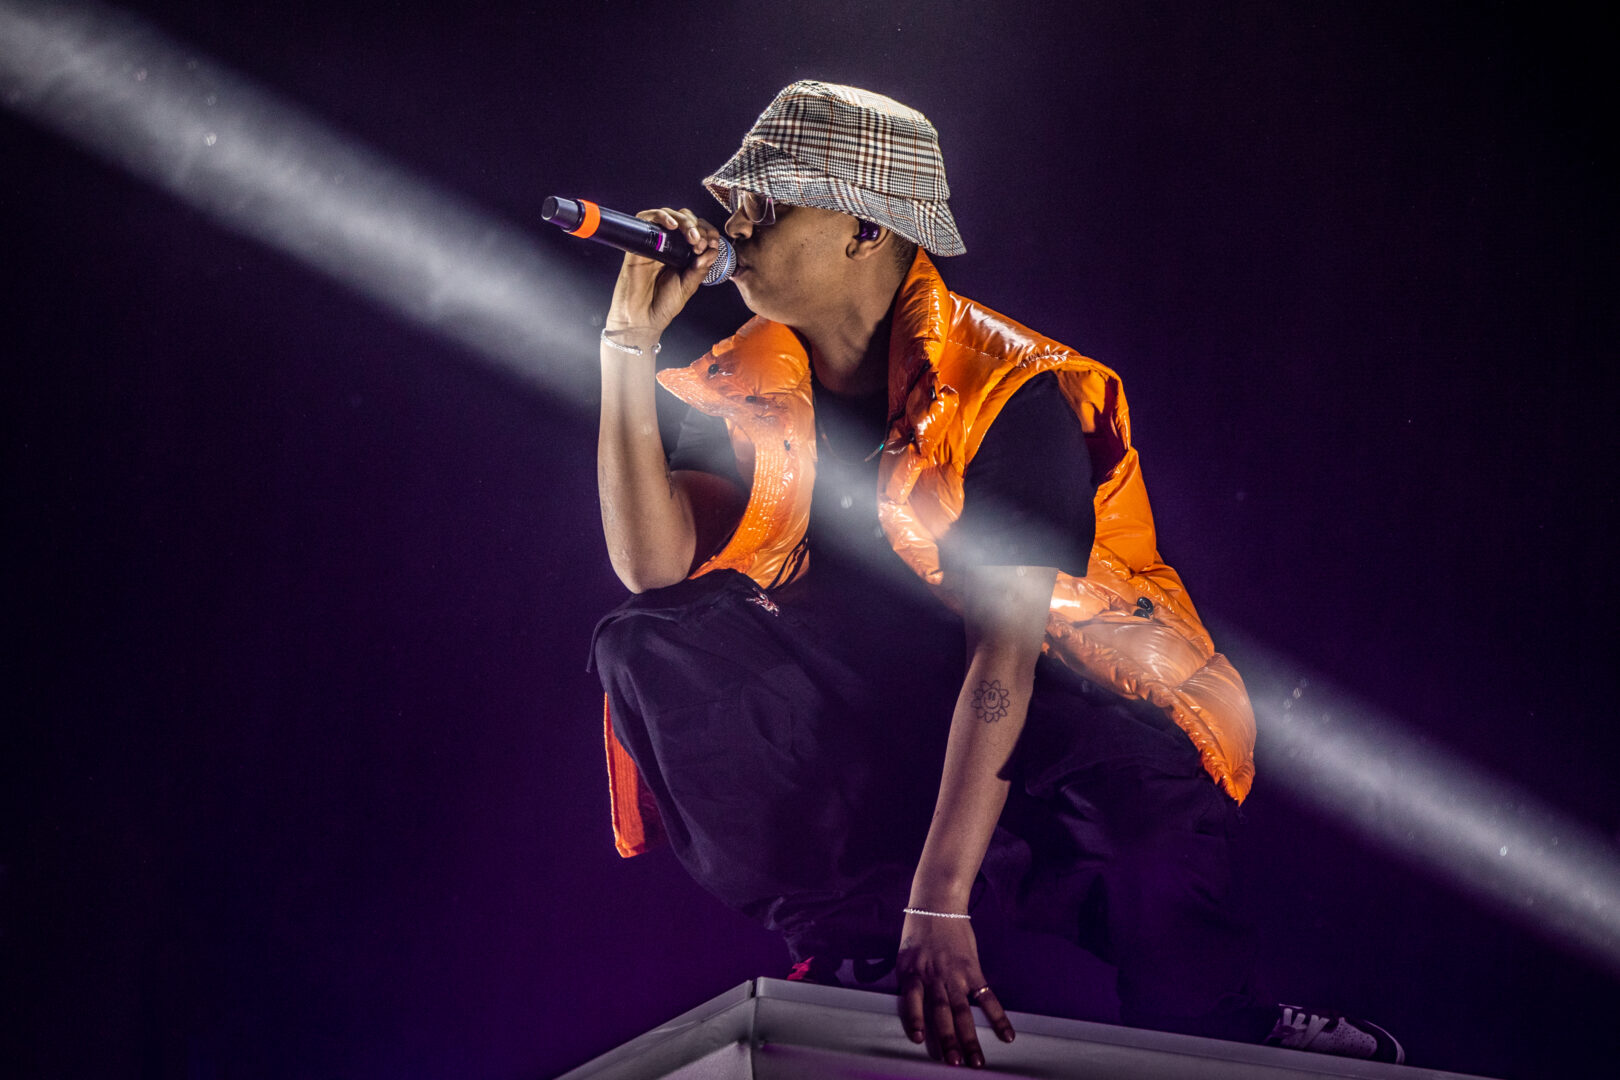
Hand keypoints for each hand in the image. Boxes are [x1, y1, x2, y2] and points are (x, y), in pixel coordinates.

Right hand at [604, 207, 723, 343]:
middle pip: (684, 219)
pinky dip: (662, 216)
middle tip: (701, 243)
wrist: (642, 319)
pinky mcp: (640, 244)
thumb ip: (701, 268)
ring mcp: (653, 243)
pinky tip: (673, 225)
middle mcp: (668, 246)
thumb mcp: (689, 286)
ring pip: (669, 215)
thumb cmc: (662, 305)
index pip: (696, 231)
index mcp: (682, 254)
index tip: (712, 243)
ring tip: (692, 236)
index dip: (707, 232)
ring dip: (684, 221)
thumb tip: (713, 249)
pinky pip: (646, 219)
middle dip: (698, 226)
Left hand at [897, 912, 1014, 1066]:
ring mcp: (955, 974)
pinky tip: (1007, 1035)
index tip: (919, 1039)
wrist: (937, 903)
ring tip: (976, 1061)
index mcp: (912, 972)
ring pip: (963, 1010)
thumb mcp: (904, 956)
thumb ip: (909, 982)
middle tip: (954, 1063)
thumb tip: (912, 1009)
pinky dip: (997, 1017)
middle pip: (942, 1011)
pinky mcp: (973, 970)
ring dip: (970, 1037)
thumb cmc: (918, 933)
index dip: (916, 1019)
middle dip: (947, 1039)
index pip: (913, 999)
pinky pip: (986, 997)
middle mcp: (934, 975)